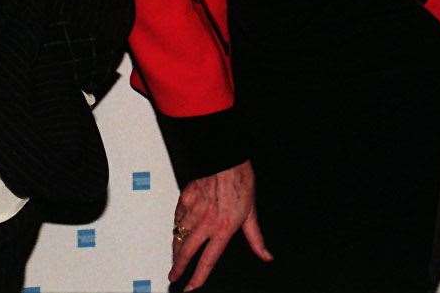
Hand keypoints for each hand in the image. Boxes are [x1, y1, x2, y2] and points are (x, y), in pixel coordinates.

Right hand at [169, 161, 271, 290]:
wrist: (226, 158)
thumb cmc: (240, 181)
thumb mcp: (252, 213)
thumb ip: (256, 238)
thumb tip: (266, 255)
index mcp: (223, 228)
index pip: (208, 260)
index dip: (198, 276)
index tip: (191, 287)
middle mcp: (206, 222)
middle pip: (186, 251)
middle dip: (178, 267)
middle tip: (173, 276)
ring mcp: (193, 209)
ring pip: (179, 235)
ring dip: (175, 249)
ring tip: (174, 258)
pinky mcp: (185, 197)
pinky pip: (177, 217)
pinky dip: (176, 226)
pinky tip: (176, 230)